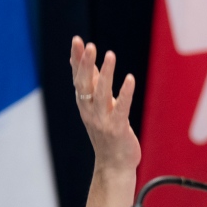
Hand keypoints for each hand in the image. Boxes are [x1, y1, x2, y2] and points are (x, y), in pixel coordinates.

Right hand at [70, 36, 140, 171]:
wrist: (113, 166)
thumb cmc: (107, 135)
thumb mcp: (97, 108)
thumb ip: (95, 88)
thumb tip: (91, 65)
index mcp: (84, 105)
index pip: (78, 78)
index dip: (76, 60)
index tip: (76, 40)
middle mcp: (90, 111)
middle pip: (85, 84)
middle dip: (86, 64)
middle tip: (88, 45)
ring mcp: (102, 120)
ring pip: (102, 93)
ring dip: (106, 74)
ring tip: (110, 55)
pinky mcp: (118, 129)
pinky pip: (121, 108)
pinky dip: (125, 93)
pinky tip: (130, 79)